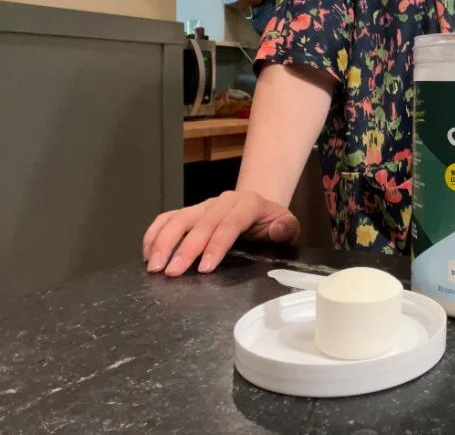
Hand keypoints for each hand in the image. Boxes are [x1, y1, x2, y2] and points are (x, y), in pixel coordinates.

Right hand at [143, 191, 300, 275]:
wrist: (260, 207)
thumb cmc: (272, 223)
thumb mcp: (288, 225)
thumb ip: (286, 228)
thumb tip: (277, 230)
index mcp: (248, 204)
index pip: (230, 223)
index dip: (216, 244)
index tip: (204, 268)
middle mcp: (223, 202)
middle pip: (201, 223)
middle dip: (185, 248)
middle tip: (172, 272)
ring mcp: (203, 206)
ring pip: (180, 218)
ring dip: (163, 241)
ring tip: (153, 266)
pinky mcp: (190, 212)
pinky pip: (167, 218)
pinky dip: (154, 233)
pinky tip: (147, 254)